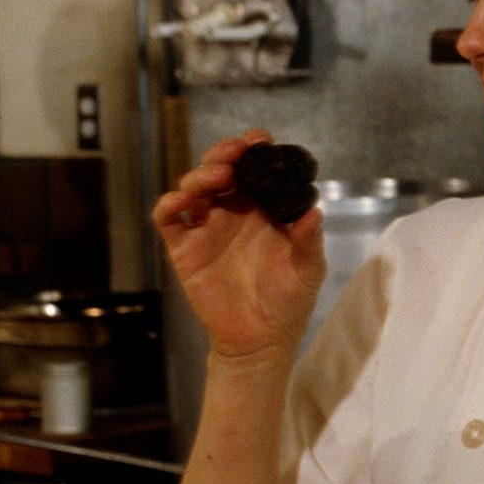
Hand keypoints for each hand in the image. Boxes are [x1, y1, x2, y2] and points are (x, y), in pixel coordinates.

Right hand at [153, 129, 325, 358]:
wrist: (261, 341)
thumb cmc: (289, 301)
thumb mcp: (308, 269)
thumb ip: (310, 240)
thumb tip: (315, 210)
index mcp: (265, 209)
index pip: (257, 169)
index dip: (256, 150)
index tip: (260, 141)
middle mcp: (234, 212)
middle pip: (221, 168)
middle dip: (225, 153)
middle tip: (235, 154)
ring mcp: (208, 228)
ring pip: (194, 187)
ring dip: (200, 174)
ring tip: (218, 176)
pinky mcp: (185, 249)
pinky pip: (169, 219)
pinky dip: (169, 204)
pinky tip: (181, 200)